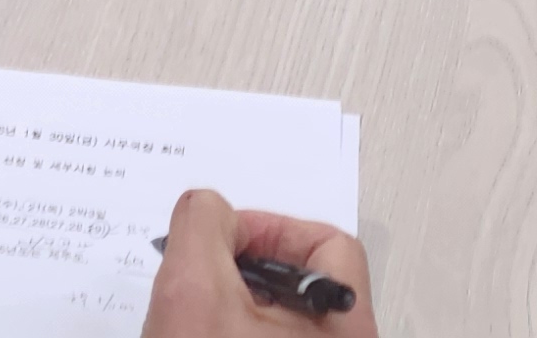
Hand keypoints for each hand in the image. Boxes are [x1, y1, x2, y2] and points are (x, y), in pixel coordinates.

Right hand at [142, 189, 379, 337]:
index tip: (226, 238)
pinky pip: (260, 335)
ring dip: (231, 298)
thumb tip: (210, 210)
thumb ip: (203, 224)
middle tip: (204, 273)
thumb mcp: (193, 290)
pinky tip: (194, 332)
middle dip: (243, 263)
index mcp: (343, 324)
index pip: (329, 243)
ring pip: (277, 312)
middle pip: (300, 276)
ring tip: (193, 312)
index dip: (272, 229)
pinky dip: (227, 326)